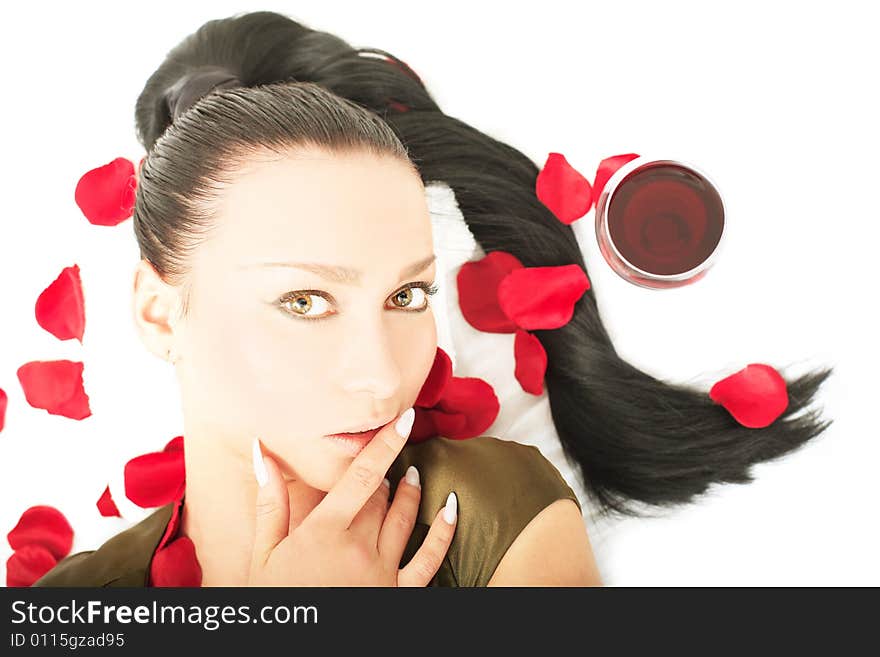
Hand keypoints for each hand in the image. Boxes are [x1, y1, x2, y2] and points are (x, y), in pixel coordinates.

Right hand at [246, 407, 457, 585]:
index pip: (364, 475)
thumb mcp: (264, 555)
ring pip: (406, 518)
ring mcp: (383, 571)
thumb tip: (263, 452)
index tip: (407, 417)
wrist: (294, 651)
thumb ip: (270, 502)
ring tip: (413, 476)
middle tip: (386, 463)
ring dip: (412, 493)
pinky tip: (451, 508)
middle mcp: (359, 546)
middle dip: (386, 474)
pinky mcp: (400, 594)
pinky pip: (430, 558)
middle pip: (383, 495)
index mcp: (325, 531)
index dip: (387, 442)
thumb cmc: (277, 602)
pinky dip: (444, 530)